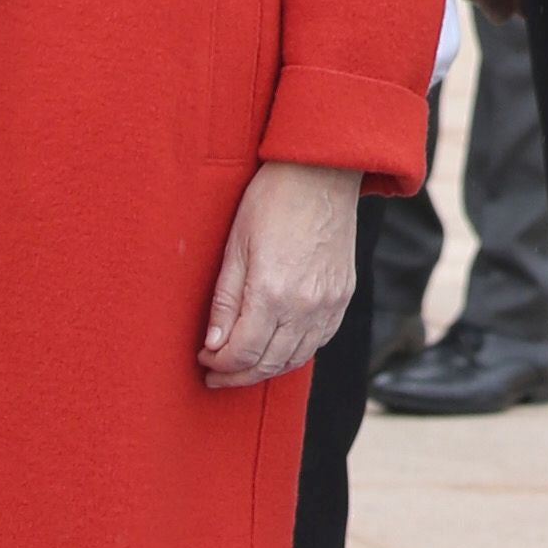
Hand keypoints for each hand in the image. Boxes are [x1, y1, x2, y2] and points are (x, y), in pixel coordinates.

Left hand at [198, 164, 360, 386]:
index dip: (219, 364)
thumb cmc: (272, 200)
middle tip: (217, 374)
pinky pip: (319, 341)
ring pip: (296, 359)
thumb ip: (225, 301)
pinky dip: (296, 353)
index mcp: (272, 293)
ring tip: (243, 366)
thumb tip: (214, 344)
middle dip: (238, 375)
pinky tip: (278, 348)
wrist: (322, 172)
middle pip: (269, 363)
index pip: (242, 352)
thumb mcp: (235, 246)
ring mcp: (329, 303)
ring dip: (266, 369)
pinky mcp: (343, 296)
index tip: (203, 360)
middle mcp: (305, 306)